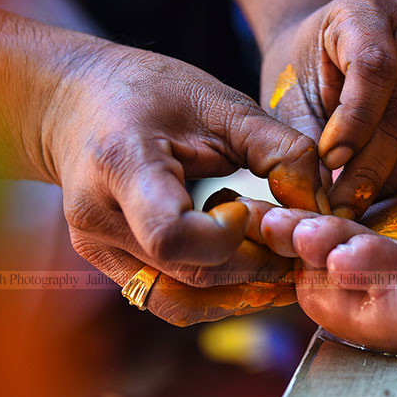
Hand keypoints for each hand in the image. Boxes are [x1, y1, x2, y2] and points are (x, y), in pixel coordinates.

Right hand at [42, 42, 323, 323]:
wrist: (75, 104)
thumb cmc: (149, 93)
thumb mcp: (219, 101)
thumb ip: (277, 149)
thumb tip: (321, 205)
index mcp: (121, 166)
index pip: (169, 235)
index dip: (224, 238)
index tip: (245, 206)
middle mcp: (99, 219)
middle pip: (190, 275)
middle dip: (256, 266)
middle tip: (295, 245)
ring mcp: (99, 251)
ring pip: (182, 302)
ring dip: (242, 291)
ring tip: (278, 260)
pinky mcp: (111, 268)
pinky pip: (171, 301)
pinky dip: (217, 294)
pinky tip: (247, 266)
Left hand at [261, 0, 396, 217]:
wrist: (328, 53)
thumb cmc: (303, 73)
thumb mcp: (289, 96)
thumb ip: (303, 138)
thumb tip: (320, 195)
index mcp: (365, 11)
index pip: (374, 66)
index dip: (355, 120)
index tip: (330, 159)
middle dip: (374, 164)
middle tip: (344, 203)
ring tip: (362, 198)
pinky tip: (386, 189)